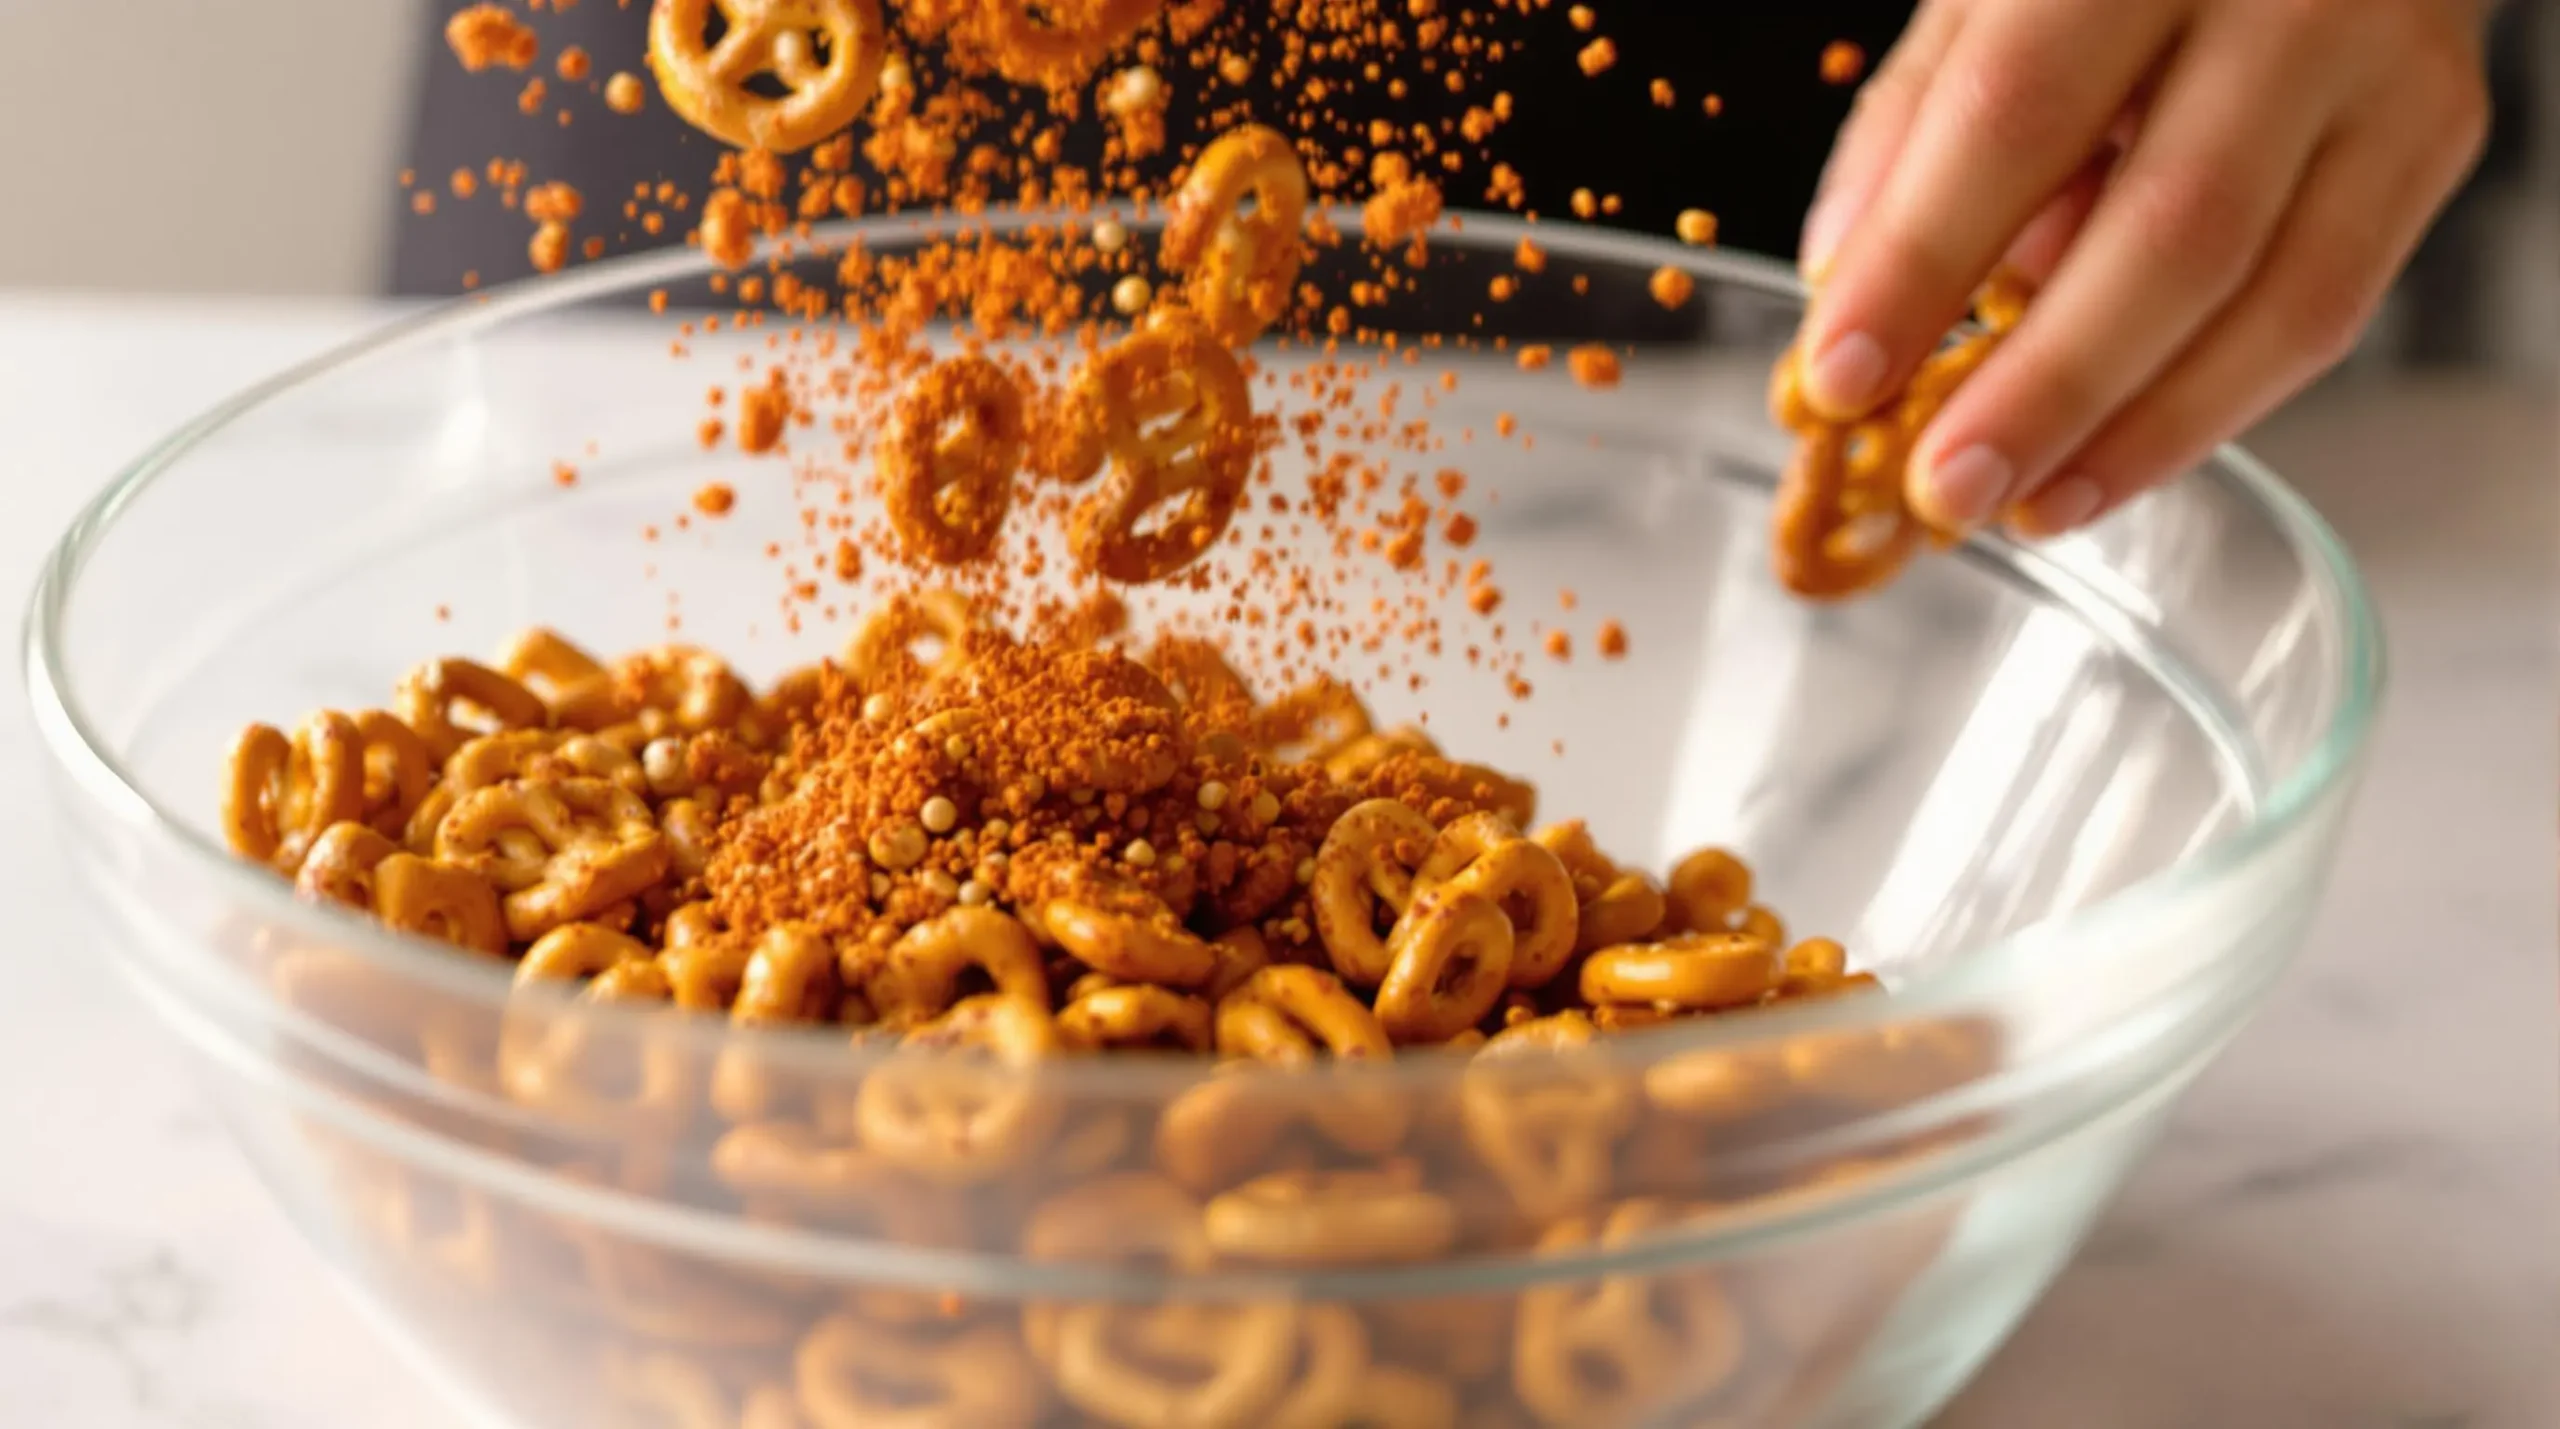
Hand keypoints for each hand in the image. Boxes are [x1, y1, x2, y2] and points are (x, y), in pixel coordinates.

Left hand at [1791, 0, 2490, 536]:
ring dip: (2134, 433)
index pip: (2017, 111)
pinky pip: (2326, 312)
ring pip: (2278, 298)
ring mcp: (2386, 71)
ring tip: (2022, 507)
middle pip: (2173, 227)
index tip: (1840, 379)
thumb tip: (1848, 290)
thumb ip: (1918, 124)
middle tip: (1947, 487)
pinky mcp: (2433, 139)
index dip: (1922, 260)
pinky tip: (2106, 464)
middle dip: (2045, 387)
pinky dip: (2206, 410)